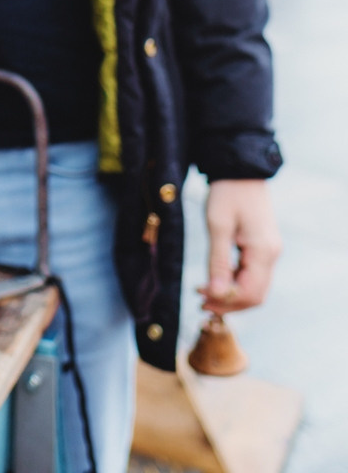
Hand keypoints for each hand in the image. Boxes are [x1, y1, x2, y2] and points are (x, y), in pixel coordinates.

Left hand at [198, 179, 280, 314]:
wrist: (240, 169)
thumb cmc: (227, 193)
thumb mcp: (217, 225)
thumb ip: (218, 261)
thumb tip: (215, 294)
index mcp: (263, 251)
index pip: (249, 293)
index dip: (225, 301)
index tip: (200, 297)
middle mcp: (272, 255)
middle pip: (255, 295)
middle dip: (228, 303)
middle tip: (201, 302)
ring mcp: (270, 251)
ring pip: (255, 287)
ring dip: (231, 295)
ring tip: (205, 293)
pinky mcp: (264, 247)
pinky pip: (253, 274)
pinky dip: (236, 282)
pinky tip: (217, 279)